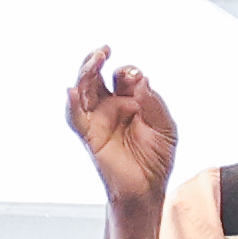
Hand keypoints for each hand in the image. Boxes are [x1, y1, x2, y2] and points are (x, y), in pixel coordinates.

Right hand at [65, 46, 181, 224]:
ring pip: (83, 89)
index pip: (124, 76)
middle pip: (96, 75)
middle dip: (97, 60)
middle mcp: (110, 106)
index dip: (130, 73)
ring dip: (85, 72)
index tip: (139, 81)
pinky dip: (72, 104)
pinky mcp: (90, 135)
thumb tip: (139, 80)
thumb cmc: (156, 158)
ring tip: (94, 59)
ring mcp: (98, 119)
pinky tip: (72, 92)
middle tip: (104, 50)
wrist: (147, 188)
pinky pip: (76, 117)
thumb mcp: (165, 127)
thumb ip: (153, 103)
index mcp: (130, 100)